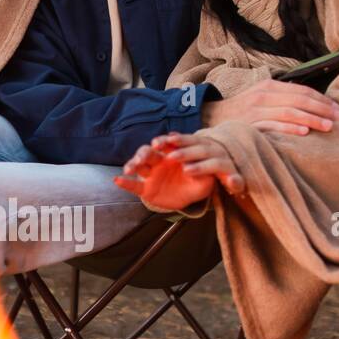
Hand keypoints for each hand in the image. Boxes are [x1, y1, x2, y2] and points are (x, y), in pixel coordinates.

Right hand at [114, 132, 244, 212]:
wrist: (188, 196)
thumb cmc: (199, 183)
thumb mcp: (209, 180)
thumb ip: (212, 176)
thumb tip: (220, 175)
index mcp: (175, 154)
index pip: (169, 146)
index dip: (165, 143)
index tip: (164, 143)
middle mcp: (161, 161)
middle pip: (150, 152)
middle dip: (147, 152)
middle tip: (148, 153)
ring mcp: (152, 174)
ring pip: (139, 165)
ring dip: (134, 163)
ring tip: (131, 167)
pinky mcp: (146, 189)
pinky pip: (133, 185)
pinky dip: (125, 183)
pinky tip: (117, 180)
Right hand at [202, 77, 338, 134]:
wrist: (212, 118)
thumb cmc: (242, 110)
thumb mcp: (261, 95)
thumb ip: (282, 96)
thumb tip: (310, 101)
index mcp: (269, 86)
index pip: (302, 91)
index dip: (322, 100)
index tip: (337, 109)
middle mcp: (264, 95)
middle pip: (299, 100)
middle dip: (322, 109)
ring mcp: (256, 110)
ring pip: (290, 112)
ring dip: (312, 119)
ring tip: (328, 127)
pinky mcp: (250, 125)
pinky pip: (274, 126)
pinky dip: (290, 128)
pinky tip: (304, 132)